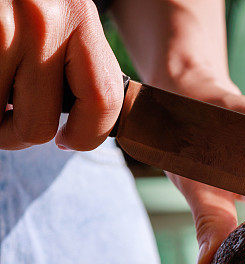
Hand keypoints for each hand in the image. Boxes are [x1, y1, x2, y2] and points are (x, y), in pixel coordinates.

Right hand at [0, 0, 122, 149]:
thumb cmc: (25, 0)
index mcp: (80, 17)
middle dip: (20, 133)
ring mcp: (0, 27)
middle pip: (38, 125)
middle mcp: (41, 22)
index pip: (104, 101)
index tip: (68, 139)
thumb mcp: (62, 16)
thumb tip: (79, 126)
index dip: (88, 135)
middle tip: (10, 116)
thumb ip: (77, 61)